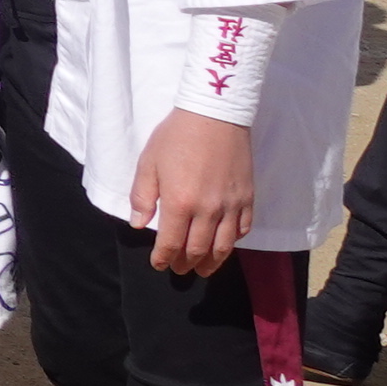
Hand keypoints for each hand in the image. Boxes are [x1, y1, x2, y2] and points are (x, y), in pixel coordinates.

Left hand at [133, 108, 257, 276]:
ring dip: (212, 262)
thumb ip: (142, 196)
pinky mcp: (248, 198)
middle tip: (179, 270)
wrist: (215, 116)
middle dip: (186, 263)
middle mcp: (208, 210)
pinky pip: (243, 229)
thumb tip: (138, 224)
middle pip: (198, 249)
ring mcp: (231, 206)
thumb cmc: (176, 137)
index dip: (163, 257)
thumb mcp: (148, 163)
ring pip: (223, 245)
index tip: (158, 264)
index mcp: (179, 203)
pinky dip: (233, 242)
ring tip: (202, 269)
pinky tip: (224, 245)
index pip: (171, 242)